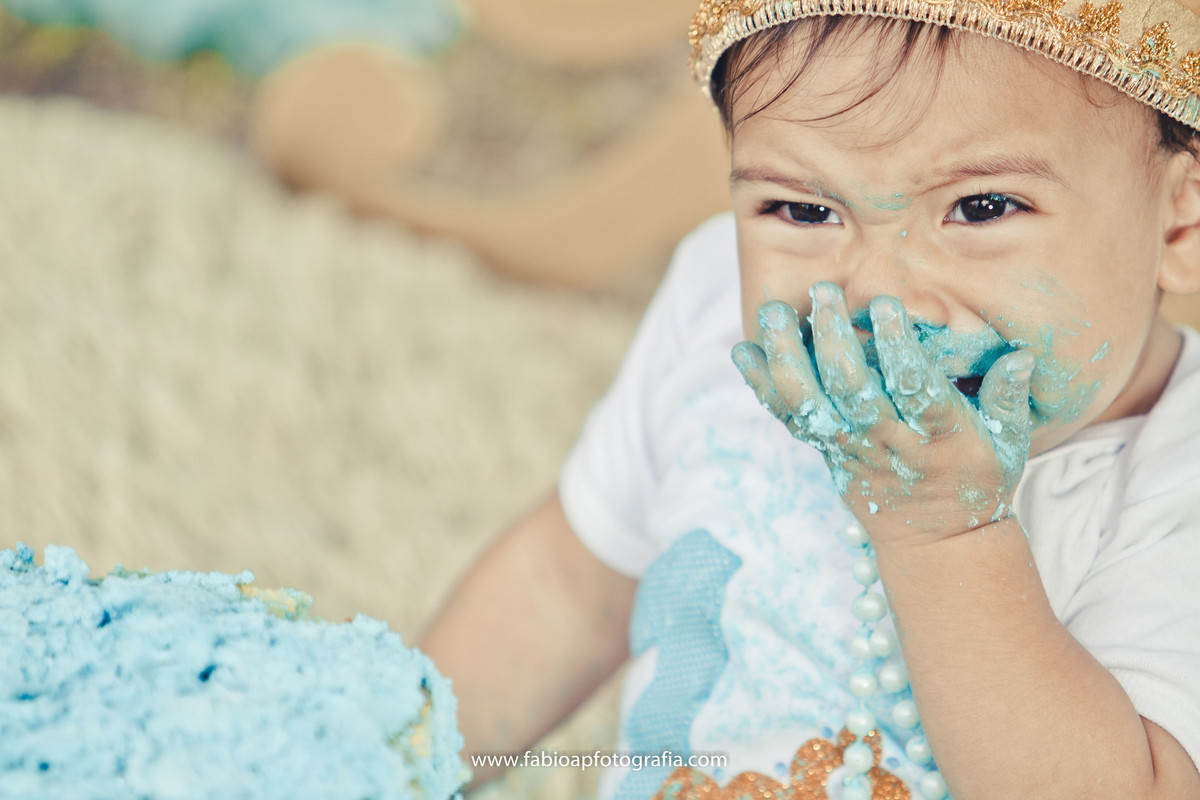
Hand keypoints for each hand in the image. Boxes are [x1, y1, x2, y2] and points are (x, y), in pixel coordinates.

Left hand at [731, 282, 1034, 546]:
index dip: (898, 349)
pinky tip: (744, 350)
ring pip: (811, 405)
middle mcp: (888, 444)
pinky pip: (788, 418)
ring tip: (774, 313)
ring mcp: (851, 450)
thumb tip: (1023, 354)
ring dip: (788, 358)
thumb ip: (1010, 398)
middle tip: (824, 293)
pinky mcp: (826, 453)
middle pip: (853, 393)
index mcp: (938, 437)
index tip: (886, 306)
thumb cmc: (974, 483)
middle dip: (835, 341)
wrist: (935, 543)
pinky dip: (763, 385)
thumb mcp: (1007, 445)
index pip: (915, 389)